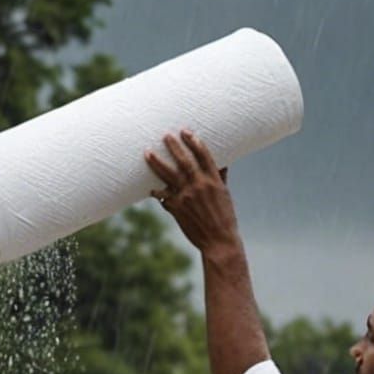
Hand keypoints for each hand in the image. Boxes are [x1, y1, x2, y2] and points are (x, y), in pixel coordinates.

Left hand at [143, 129, 238, 254]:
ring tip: (147, 152)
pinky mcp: (177, 208)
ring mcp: (187, 196)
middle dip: (173, 146)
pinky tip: (149, 187)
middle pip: (184, 160)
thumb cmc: (225, 219)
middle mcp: (199, 185)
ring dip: (156, 162)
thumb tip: (223, 164)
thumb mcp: (226, 196)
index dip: (194, 141)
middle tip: (165, 135)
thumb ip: (221, 178)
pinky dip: (156, 191)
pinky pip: (162, 196)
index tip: (185, 131)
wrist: (219, 242)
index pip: (203, 155)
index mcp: (214, 181)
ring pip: (168, 175)